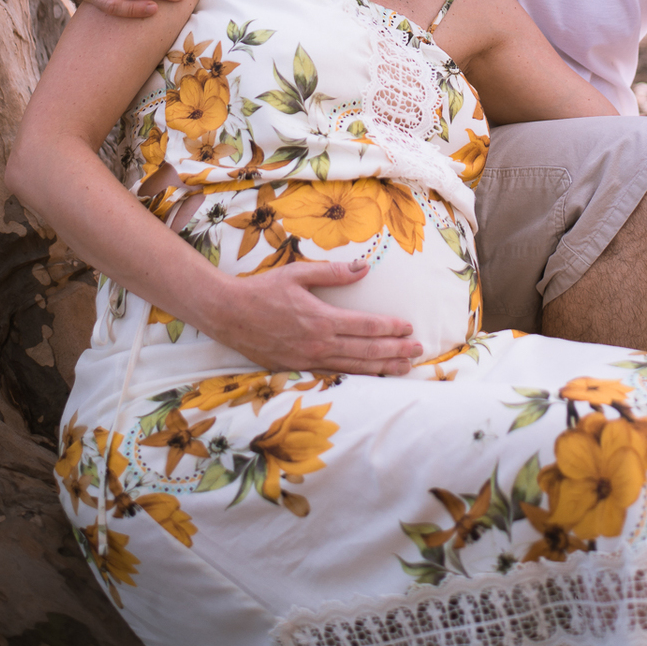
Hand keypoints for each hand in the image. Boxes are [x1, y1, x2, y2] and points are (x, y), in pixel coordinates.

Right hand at [209, 259, 423, 375]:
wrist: (228, 315)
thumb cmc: (263, 290)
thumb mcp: (297, 273)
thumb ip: (332, 272)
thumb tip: (363, 267)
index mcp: (321, 319)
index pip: (365, 326)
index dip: (390, 328)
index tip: (408, 327)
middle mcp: (318, 344)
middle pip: (366, 351)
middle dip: (395, 351)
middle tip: (418, 350)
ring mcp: (308, 360)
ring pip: (353, 368)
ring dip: (381, 368)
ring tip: (404, 368)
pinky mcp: (298, 370)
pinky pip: (334, 376)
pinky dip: (356, 377)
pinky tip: (370, 378)